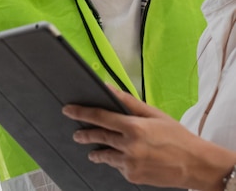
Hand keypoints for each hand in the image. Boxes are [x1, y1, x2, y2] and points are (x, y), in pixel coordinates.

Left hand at [62, 87, 232, 190]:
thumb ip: (128, 101)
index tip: (68, 110)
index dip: (81, 112)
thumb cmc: (176, 136)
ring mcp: (130, 163)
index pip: (100, 117)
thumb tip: (107, 88)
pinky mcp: (133, 176)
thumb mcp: (154, 114)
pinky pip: (118, 166)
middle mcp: (129, 145)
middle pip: (98, 137)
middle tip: (77, 134)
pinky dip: (117, 162)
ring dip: (97, 152)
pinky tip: (123, 159)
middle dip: (84, 134)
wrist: (196, 165)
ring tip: (93, 150)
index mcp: (134, 127)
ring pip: (105, 155)